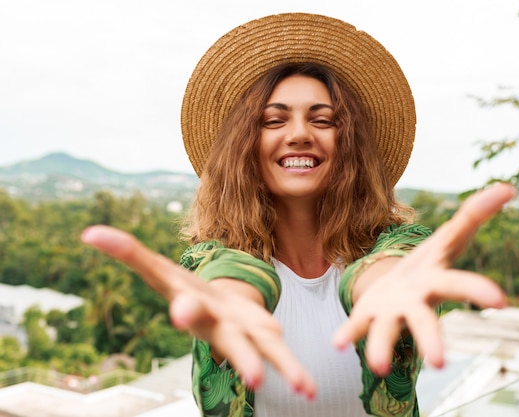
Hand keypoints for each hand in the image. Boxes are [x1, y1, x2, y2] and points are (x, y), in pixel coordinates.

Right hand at [81, 225, 315, 398]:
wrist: (208, 307)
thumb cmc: (183, 291)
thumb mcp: (159, 271)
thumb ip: (128, 253)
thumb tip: (87, 232)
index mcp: (195, 308)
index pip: (187, 308)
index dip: (185, 310)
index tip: (182, 314)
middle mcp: (219, 326)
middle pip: (233, 341)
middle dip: (241, 356)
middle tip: (256, 378)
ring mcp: (243, 333)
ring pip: (263, 350)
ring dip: (283, 367)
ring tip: (302, 387)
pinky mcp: (262, 334)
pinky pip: (279, 352)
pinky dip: (295, 372)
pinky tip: (309, 390)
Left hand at [333, 183, 516, 373]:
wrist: (398, 286)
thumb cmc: (429, 265)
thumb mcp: (449, 238)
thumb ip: (475, 214)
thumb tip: (509, 186)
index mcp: (435, 281)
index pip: (459, 284)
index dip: (478, 291)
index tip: (500, 302)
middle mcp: (415, 303)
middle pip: (424, 320)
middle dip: (431, 339)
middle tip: (440, 363)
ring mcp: (390, 312)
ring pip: (387, 330)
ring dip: (381, 347)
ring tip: (378, 366)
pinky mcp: (367, 315)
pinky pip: (357, 325)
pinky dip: (348, 333)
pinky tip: (337, 343)